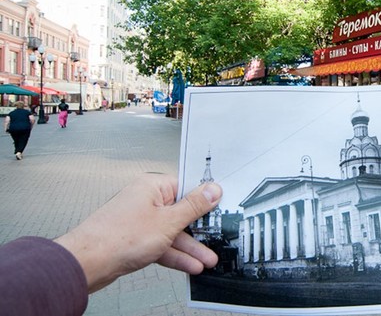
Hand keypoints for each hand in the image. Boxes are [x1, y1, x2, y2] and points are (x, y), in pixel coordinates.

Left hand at [54, 174, 222, 292]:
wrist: (86, 264)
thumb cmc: (117, 238)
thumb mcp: (168, 222)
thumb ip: (193, 207)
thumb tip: (212, 190)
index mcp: (153, 187)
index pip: (187, 187)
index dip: (205, 199)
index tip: (222, 208)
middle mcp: (146, 200)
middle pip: (181, 212)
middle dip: (200, 230)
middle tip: (217, 239)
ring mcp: (141, 220)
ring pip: (173, 232)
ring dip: (190, 247)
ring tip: (207, 260)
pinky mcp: (136, 239)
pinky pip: (162, 244)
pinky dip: (175, 254)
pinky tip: (189, 265)